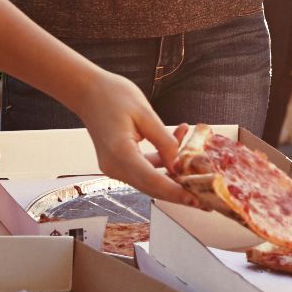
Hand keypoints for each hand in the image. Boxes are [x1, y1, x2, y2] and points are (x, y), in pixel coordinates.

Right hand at [63, 66, 195, 205]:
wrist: (87, 91)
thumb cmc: (113, 95)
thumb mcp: (145, 113)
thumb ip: (164, 141)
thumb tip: (180, 164)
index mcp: (120, 153)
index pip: (152, 180)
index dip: (175, 192)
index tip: (195, 199)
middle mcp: (114, 166)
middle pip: (151, 187)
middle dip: (178, 193)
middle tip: (205, 200)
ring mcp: (114, 166)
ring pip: (149, 180)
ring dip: (173, 175)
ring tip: (198, 168)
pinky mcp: (118, 162)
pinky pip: (143, 168)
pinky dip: (161, 162)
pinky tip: (178, 143)